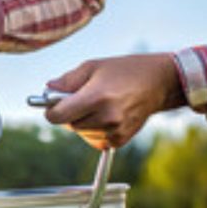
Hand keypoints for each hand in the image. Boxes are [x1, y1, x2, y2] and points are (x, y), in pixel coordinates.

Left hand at [44, 54, 184, 148]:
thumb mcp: (93, 67)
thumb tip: (47, 89)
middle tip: (82, 98)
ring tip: (99, 104)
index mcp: (96, 97)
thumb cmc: (124, 71)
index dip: (51, 110)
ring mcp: (115, 131)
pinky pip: (94, 140)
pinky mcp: (120, 140)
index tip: (52, 104)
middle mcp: (106, 117)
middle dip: (70, 113)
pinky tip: (106, 115)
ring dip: (83, 121)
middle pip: (69, 125)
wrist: (158, 82)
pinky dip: (94, 130)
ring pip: (81, 133)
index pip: (58, 116)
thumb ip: (67, 80)